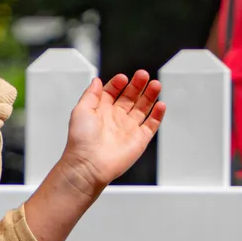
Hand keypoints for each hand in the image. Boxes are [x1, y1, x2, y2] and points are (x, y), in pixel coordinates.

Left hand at [57, 70, 165, 194]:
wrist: (89, 165)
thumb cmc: (81, 141)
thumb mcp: (81, 109)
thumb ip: (91, 94)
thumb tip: (96, 81)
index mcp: (101, 111)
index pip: (112, 92)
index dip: (118, 83)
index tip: (123, 78)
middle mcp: (115, 119)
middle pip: (130, 97)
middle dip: (137, 85)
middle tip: (143, 75)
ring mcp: (128, 129)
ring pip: (143, 108)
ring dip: (150, 96)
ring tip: (155, 84)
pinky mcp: (139, 140)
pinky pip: (151, 125)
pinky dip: (157, 115)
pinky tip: (160, 104)